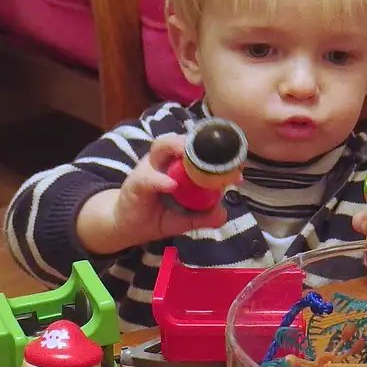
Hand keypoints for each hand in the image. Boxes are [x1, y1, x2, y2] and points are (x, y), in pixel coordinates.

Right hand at [76, 134, 232, 256]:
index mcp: (178, 165)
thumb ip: (205, 215)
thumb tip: (223, 213)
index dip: (217, 155)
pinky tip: (170, 185)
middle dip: (199, 143)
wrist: (129, 227)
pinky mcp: (136, 183)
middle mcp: (164, 160)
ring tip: (194, 159)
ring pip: (162, 147)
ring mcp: (149, 168)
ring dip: (178, 148)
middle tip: (218, 153)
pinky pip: (148, 178)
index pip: (198, 150)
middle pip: (180, 139)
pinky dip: (159, 180)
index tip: (237, 169)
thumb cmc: (158, 216)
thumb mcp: (187, 219)